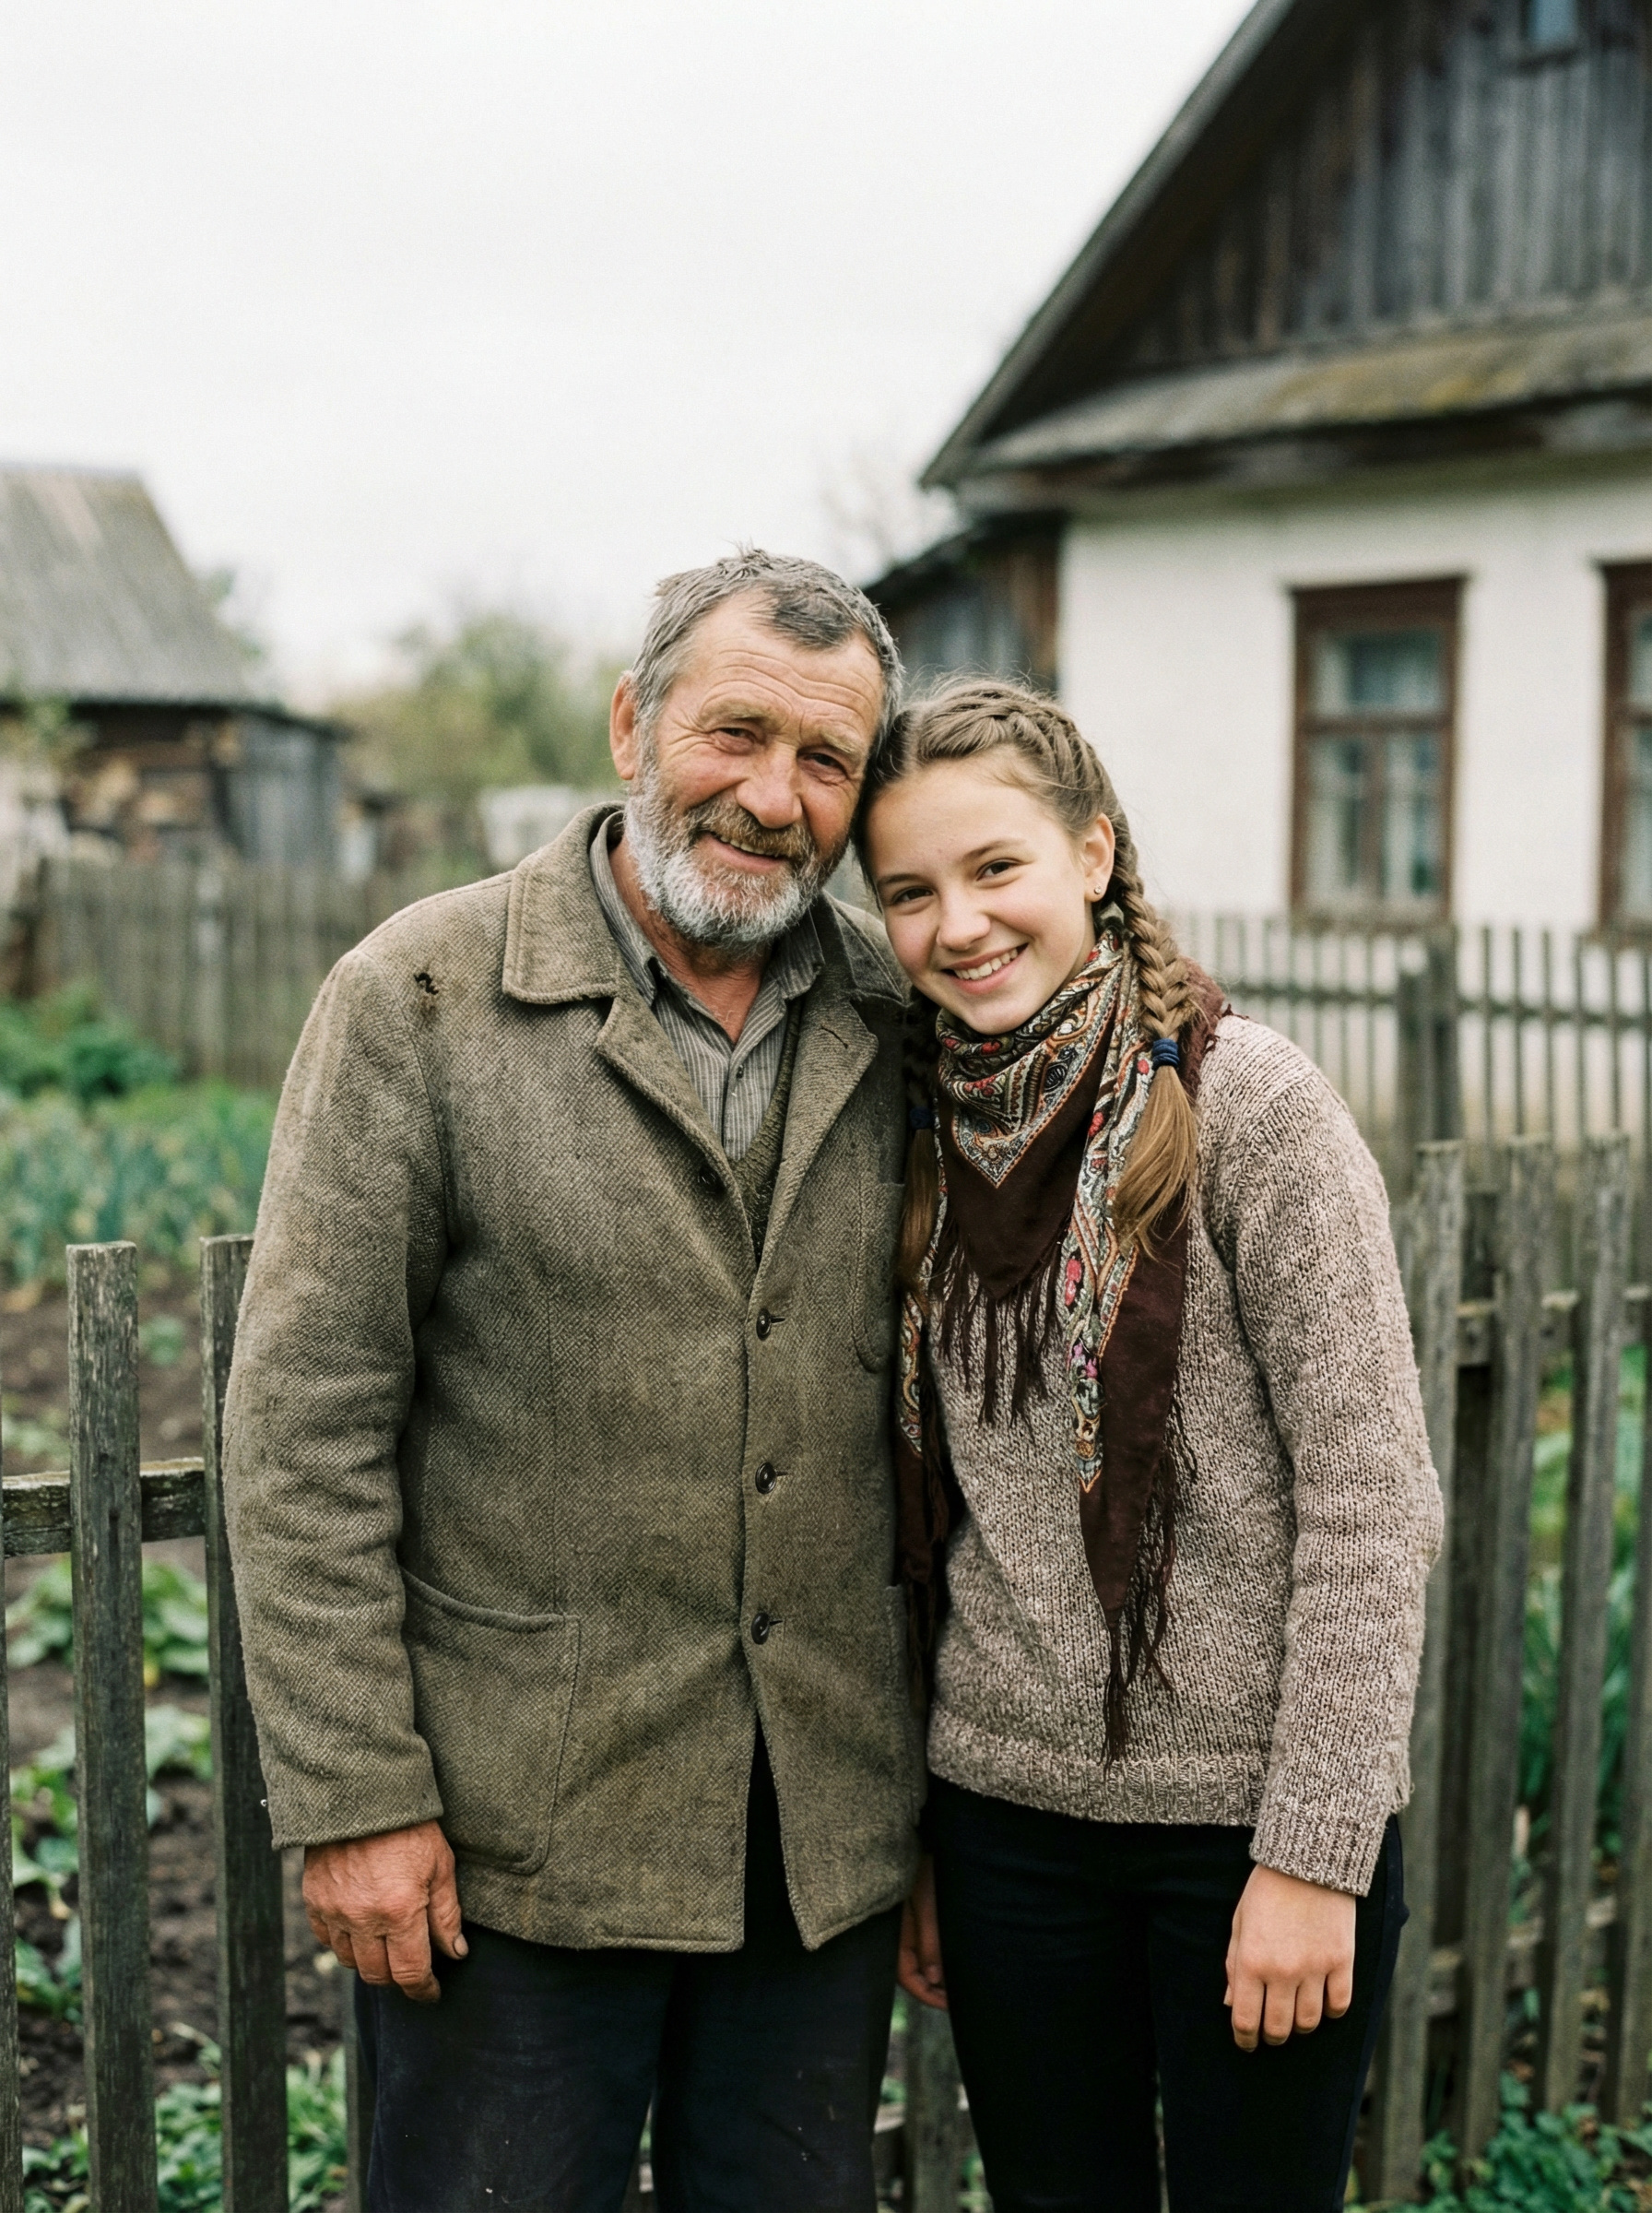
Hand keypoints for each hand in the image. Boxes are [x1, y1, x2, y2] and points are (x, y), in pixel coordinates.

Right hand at [304, 1820, 465, 2004]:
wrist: (363, 1792)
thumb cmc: (409, 1826)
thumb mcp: (440, 1865)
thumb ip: (447, 1914)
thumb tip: (456, 1953)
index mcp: (400, 1911)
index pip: (410, 1972)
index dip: (423, 1990)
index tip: (431, 1993)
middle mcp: (363, 1919)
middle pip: (378, 1975)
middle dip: (398, 1978)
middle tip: (411, 1967)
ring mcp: (334, 1911)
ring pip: (351, 1962)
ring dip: (371, 1962)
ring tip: (387, 1945)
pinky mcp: (314, 1900)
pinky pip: (327, 1940)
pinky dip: (344, 1943)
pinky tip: (360, 1929)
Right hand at [897, 1854, 947, 2010]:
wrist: (925, 1834)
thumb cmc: (926, 1866)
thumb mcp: (930, 1904)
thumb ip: (930, 1940)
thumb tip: (934, 1978)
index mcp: (896, 1931)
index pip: (906, 1975)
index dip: (928, 1995)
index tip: (951, 2006)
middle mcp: (897, 1930)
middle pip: (910, 1970)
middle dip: (932, 1988)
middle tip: (957, 2000)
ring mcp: (905, 1921)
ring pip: (917, 1957)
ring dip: (935, 1972)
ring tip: (958, 1983)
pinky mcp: (915, 1910)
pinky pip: (921, 1941)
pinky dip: (935, 1954)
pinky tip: (951, 1958)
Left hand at [1224, 1863, 1354, 2050]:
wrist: (1308, 1859)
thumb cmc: (1267, 1889)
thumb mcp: (1240, 1922)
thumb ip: (1233, 1964)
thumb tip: (1231, 2004)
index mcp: (1251, 1961)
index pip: (1245, 2020)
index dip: (1244, 2039)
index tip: (1246, 2043)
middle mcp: (1282, 1971)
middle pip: (1278, 2028)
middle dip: (1272, 2037)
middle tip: (1271, 2032)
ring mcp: (1314, 1968)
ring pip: (1309, 2022)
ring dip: (1300, 2026)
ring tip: (1295, 2017)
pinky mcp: (1342, 1962)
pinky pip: (1339, 2005)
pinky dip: (1330, 2011)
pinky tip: (1322, 2003)